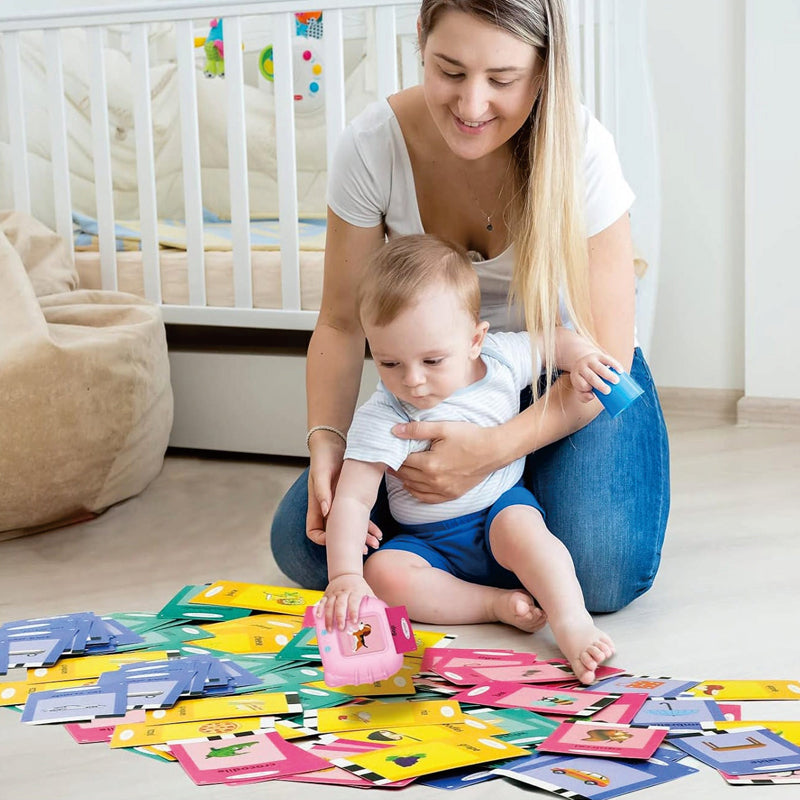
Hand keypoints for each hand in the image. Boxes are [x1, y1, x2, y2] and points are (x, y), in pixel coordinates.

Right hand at [306, 436, 381, 551]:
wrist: (334, 443)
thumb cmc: (324, 457)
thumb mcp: (322, 472)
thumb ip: (322, 491)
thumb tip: (325, 510)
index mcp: (315, 505)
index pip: (314, 532)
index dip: (324, 540)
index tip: (337, 541)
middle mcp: (326, 508)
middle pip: (335, 534)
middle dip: (349, 542)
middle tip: (365, 549)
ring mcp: (338, 505)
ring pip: (349, 527)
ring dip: (362, 536)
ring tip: (376, 542)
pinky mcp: (350, 499)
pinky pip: (358, 517)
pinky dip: (367, 525)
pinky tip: (378, 531)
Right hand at [318, 574, 374, 630]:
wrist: (346, 574)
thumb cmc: (359, 587)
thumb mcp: (367, 591)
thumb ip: (372, 602)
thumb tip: (384, 614)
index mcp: (355, 591)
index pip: (354, 600)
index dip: (353, 610)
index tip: (354, 620)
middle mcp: (344, 591)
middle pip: (340, 604)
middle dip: (340, 616)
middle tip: (340, 628)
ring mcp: (334, 593)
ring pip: (330, 604)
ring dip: (329, 617)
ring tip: (330, 629)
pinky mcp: (326, 594)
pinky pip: (322, 601)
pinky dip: (320, 609)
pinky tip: (319, 617)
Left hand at [389, 420, 495, 502]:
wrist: (494, 450)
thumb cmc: (470, 436)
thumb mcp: (443, 428)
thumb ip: (417, 429)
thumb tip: (394, 431)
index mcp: (430, 464)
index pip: (403, 461)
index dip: (394, 455)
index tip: (389, 450)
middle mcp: (434, 481)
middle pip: (406, 475)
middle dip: (396, 467)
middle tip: (389, 459)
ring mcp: (443, 490)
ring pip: (414, 488)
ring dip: (403, 479)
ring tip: (397, 470)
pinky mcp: (451, 495)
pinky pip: (427, 498)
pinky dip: (416, 493)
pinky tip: (411, 486)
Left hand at [569, 351, 624, 402]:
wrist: (582, 361)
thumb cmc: (583, 380)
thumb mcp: (579, 388)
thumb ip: (583, 397)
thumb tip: (591, 396)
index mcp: (576, 376)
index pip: (581, 384)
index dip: (586, 388)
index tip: (593, 393)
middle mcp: (582, 367)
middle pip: (591, 377)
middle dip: (599, 384)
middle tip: (608, 391)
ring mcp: (590, 360)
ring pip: (599, 368)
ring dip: (608, 375)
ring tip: (616, 381)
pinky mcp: (599, 356)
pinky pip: (607, 360)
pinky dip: (614, 365)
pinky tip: (620, 371)